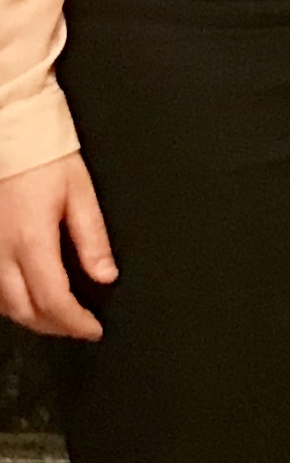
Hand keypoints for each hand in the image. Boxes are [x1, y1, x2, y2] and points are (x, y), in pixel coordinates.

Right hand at [0, 155, 114, 340]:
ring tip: (57, 318)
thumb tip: (105, 275)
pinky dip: (9, 303)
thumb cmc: (43, 156)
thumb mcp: (80, 192)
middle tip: (78, 327)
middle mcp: (2, 252)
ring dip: (30, 318)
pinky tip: (26, 297)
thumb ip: (93, 238)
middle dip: (54, 327)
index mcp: (32, 241)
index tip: (93, 329)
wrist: (8, 132)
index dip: (76, 323)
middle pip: (25, 311)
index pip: (54, 301)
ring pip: (3, 306)